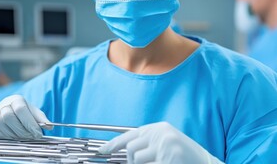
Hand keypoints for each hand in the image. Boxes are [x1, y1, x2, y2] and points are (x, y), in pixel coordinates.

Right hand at [0, 95, 51, 138]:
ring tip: (23, 137)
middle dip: (22, 130)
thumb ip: (42, 119)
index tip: (38, 133)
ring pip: (0, 123)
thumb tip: (50, 126)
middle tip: (32, 137)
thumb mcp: (35, 113)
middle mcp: (4, 104)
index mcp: (16, 99)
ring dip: (13, 133)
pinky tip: (14, 136)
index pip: (21, 109)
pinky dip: (6, 135)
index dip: (29, 123)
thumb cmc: (25, 112)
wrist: (12, 111)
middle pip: (9, 117)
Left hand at [99, 122, 223, 163]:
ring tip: (155, 163)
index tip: (102, 151)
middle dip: (131, 161)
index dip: (113, 144)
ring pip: (137, 160)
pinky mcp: (169, 160)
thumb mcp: (166, 143)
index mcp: (158, 129)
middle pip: (130, 149)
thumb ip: (147, 144)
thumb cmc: (185, 157)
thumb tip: (126, 153)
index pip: (129, 135)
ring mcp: (166, 147)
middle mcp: (161, 135)